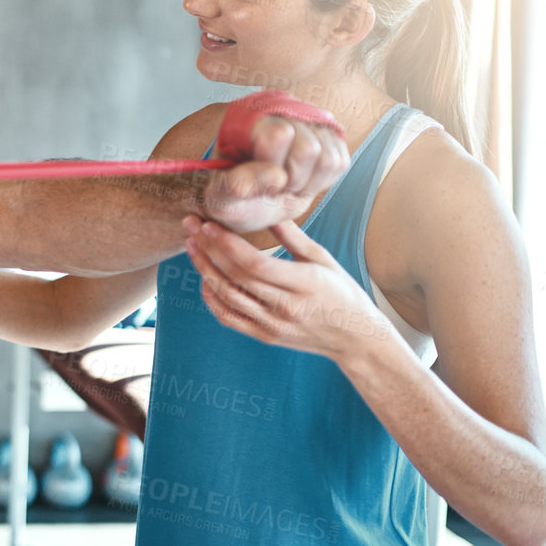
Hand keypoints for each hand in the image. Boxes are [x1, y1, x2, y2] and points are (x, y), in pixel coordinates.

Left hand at [183, 217, 393, 360]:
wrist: (355, 337)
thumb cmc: (342, 292)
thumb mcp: (323, 259)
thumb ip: (292, 236)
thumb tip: (268, 207)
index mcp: (304, 284)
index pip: (255, 264)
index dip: (227, 244)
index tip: (209, 224)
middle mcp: (286, 307)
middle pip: (236, 277)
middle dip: (208, 249)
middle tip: (190, 225)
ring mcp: (273, 325)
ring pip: (228, 297)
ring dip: (205, 270)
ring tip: (192, 246)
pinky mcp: (265, 336)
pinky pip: (229, 318)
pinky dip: (212, 298)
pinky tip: (205, 278)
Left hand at [201, 114, 347, 233]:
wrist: (245, 196)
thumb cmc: (228, 195)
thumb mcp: (217, 197)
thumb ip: (233, 186)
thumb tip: (276, 176)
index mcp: (248, 117)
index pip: (279, 134)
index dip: (272, 166)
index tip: (257, 179)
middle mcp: (283, 111)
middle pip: (309, 149)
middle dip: (291, 179)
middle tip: (273, 187)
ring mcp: (309, 122)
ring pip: (330, 158)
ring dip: (307, 183)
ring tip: (285, 186)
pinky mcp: (329, 137)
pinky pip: (341, 163)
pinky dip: (320, 182)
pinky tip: (299, 182)